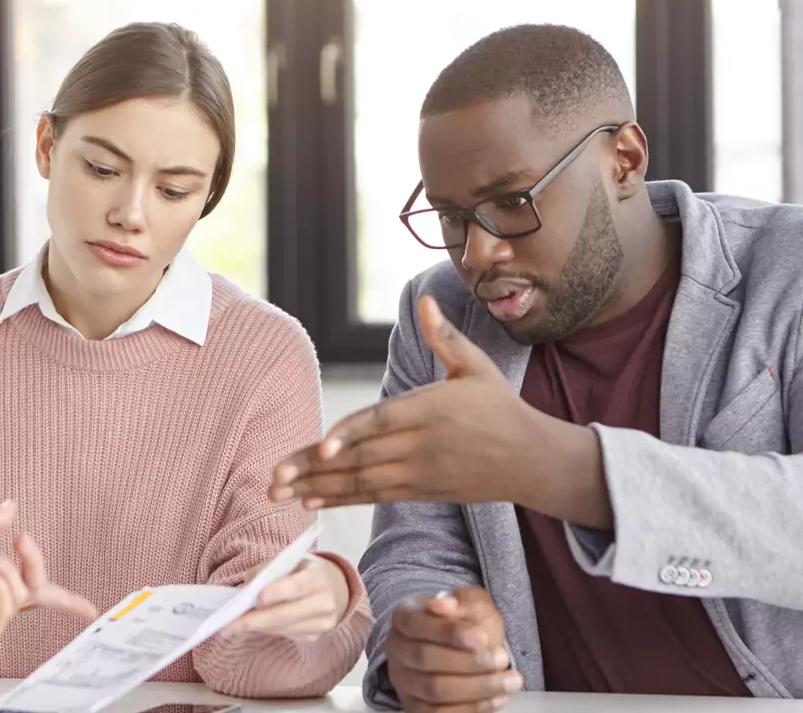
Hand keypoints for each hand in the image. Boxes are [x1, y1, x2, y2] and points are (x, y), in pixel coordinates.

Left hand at [0, 502, 97, 652]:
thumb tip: (10, 505)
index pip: (36, 589)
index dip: (68, 602)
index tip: (93, 611)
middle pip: (37, 590)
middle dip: (33, 562)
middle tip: (22, 541)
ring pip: (22, 595)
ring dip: (7, 572)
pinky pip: (6, 611)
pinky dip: (1, 590)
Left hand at [222, 554, 349, 641]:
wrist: (336, 588)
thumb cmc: (306, 571)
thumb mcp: (292, 561)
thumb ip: (270, 569)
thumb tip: (246, 588)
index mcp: (319, 577)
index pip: (298, 586)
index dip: (278, 592)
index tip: (257, 598)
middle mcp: (324, 602)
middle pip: (286, 614)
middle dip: (255, 620)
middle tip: (229, 625)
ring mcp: (322, 623)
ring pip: (282, 628)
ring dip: (256, 627)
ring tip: (232, 627)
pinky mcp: (314, 636)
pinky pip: (285, 634)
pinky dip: (266, 629)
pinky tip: (253, 626)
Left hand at [269, 296, 609, 527]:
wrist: (530, 459)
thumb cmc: (500, 407)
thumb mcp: (476, 366)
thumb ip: (444, 336)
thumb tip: (425, 300)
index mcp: (433, 409)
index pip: (384, 420)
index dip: (351, 433)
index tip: (322, 444)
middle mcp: (423, 445)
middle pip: (362, 456)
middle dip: (315, 467)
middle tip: (273, 476)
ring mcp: (421, 473)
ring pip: (364, 481)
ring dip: (320, 488)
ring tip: (280, 493)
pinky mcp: (422, 491)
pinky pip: (376, 497)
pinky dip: (343, 500)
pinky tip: (312, 502)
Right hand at [385, 586, 520, 712]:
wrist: (465, 646)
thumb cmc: (466, 620)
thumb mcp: (470, 603)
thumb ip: (461, 602)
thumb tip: (445, 604)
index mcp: (403, 617)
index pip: (417, 624)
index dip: (448, 632)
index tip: (481, 637)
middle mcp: (397, 649)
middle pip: (424, 658)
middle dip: (467, 661)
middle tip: (501, 658)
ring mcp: (404, 681)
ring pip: (434, 690)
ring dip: (476, 687)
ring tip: (509, 680)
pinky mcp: (415, 707)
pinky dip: (473, 707)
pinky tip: (498, 698)